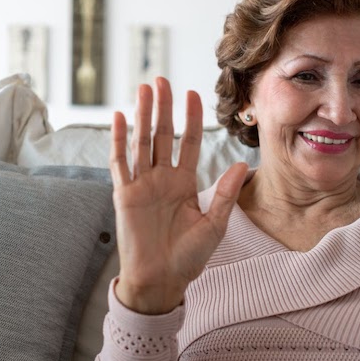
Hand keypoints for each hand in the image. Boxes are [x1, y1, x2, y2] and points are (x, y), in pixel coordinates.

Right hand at [110, 77, 247, 314]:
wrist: (161, 281)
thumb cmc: (188, 258)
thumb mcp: (214, 224)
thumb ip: (225, 194)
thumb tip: (241, 165)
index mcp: (184, 183)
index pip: (188, 143)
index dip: (191, 118)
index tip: (194, 94)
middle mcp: (162, 179)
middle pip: (162, 135)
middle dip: (163, 107)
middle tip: (162, 79)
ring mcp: (141, 184)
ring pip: (141, 142)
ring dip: (142, 115)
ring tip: (144, 89)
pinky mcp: (124, 194)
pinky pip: (120, 162)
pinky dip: (118, 140)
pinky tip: (118, 118)